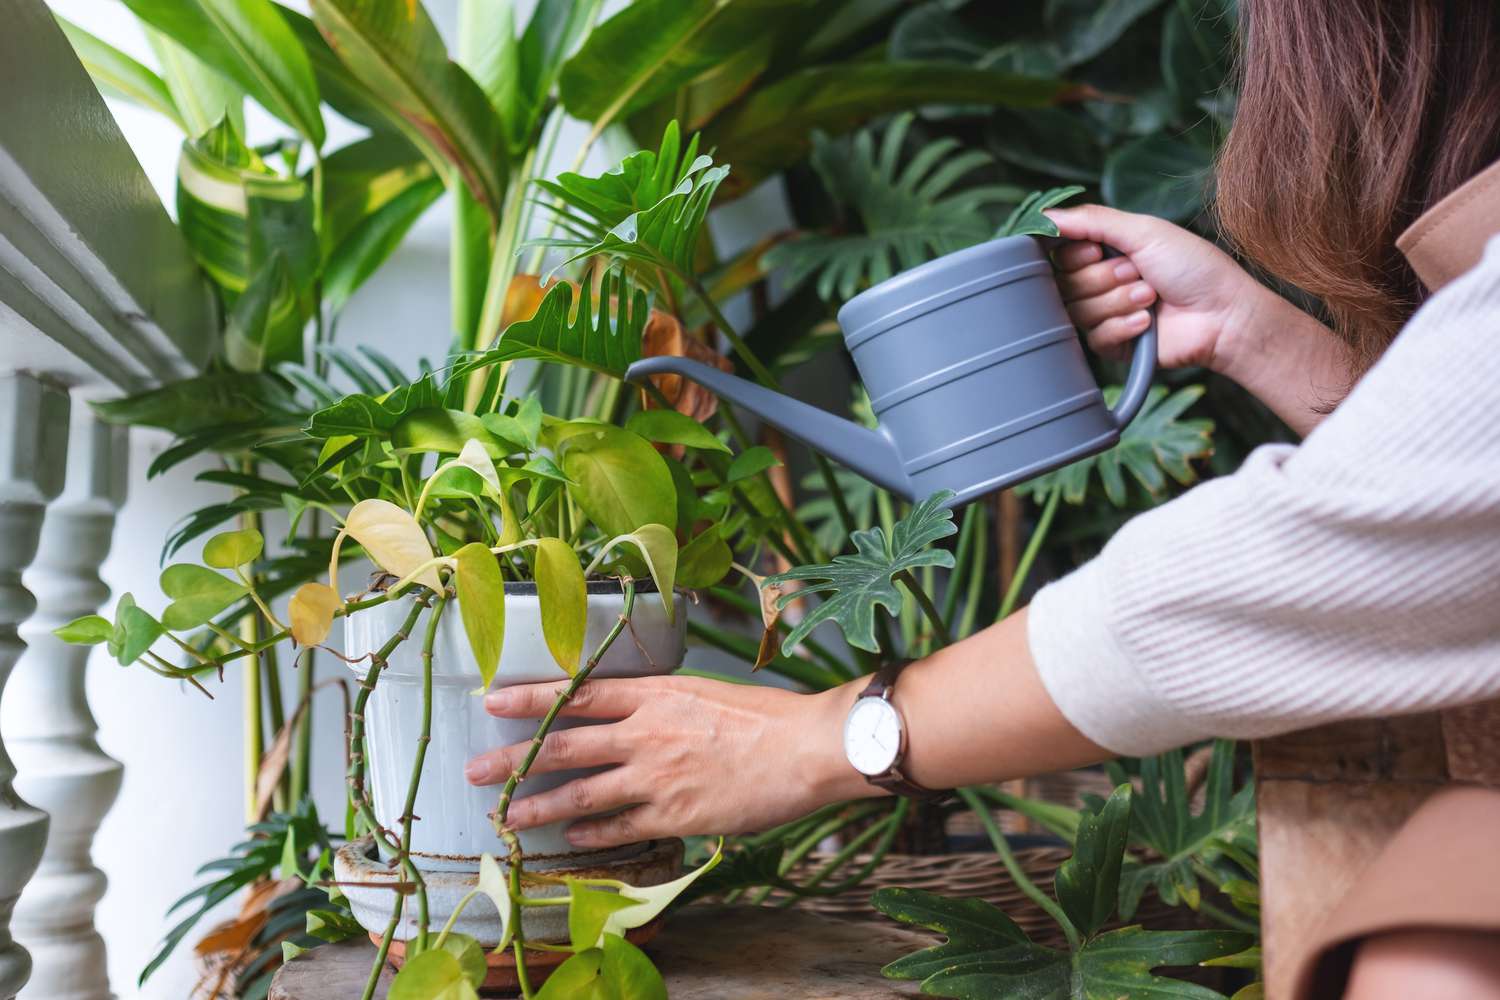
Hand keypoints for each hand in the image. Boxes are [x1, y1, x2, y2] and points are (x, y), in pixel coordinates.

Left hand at [464, 675, 870, 849]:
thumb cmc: (764, 716)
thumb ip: (662, 704)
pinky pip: (620, 827)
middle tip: (476, 771)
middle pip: (562, 744)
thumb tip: (633, 715)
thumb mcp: (704, 691)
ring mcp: (656, 775)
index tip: (493, 702)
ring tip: (506, 817)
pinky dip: (592, 835)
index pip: (577, 693)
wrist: (804, 747)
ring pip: (581, 793)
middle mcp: (645, 732)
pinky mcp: (674, 814)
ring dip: (539, 807)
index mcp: (654, 693)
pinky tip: (572, 840)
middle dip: (512, 759)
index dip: (531, 699)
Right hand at [1045, 204, 1352, 435]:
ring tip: (1151, 296)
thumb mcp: (1144, 231)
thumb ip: (1091, 220)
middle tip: (1139, 273)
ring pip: (1078, 311)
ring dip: (1118, 300)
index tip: (1098, 250)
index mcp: (1106, 252)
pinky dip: (1124, 326)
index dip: (1074, 254)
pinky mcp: (1113, 345)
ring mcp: (1106, 314)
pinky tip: (1149, 322)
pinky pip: (1095, 337)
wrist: (1223, 314)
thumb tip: (1044, 214)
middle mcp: (1101, 282)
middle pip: (1064, 283)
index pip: (1059, 253)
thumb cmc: (1193, 266)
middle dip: (1104, 277)